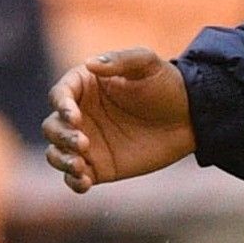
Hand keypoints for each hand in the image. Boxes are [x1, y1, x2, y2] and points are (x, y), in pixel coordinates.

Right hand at [43, 48, 194, 193]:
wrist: (191, 117)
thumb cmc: (167, 85)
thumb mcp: (147, 64)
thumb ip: (120, 60)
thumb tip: (89, 63)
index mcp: (86, 87)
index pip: (59, 95)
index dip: (61, 106)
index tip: (74, 116)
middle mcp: (81, 115)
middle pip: (52, 126)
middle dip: (61, 135)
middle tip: (84, 142)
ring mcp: (87, 142)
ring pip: (56, 153)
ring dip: (61, 160)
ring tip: (80, 165)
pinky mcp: (98, 166)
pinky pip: (74, 177)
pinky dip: (73, 181)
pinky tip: (85, 182)